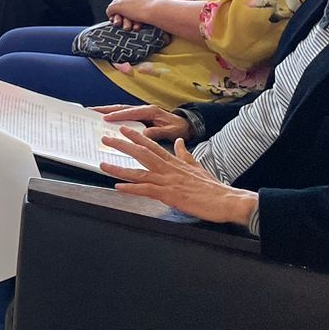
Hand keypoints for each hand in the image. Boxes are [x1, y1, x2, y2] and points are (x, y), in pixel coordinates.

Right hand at [92, 104, 191, 142]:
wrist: (187, 124)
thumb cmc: (179, 128)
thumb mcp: (170, 131)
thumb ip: (157, 132)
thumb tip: (143, 134)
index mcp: (150, 111)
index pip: (130, 113)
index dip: (117, 116)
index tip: (105, 119)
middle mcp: (143, 109)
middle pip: (122, 108)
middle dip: (106, 109)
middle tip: (91, 111)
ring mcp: (141, 111)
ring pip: (121, 110)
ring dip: (107, 110)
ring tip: (93, 113)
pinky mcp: (140, 116)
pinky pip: (124, 114)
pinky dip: (114, 114)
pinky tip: (105, 118)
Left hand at [101, 128, 256, 224]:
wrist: (225, 200)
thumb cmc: (211, 186)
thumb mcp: (196, 166)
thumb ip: (185, 153)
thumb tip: (180, 141)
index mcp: (174, 161)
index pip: (152, 145)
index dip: (136, 136)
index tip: (124, 128)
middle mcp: (168, 168)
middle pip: (141, 153)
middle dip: (122, 145)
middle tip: (106, 139)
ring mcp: (168, 181)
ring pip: (139, 172)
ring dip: (119, 168)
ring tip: (103, 164)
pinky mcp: (169, 195)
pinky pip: (146, 190)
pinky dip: (131, 188)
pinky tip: (118, 187)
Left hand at [104, 0, 166, 25]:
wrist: (155, 9)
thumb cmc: (161, 6)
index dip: (130, 7)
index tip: (132, 14)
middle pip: (121, 2)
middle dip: (122, 12)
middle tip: (125, 20)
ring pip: (115, 7)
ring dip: (117, 15)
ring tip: (119, 23)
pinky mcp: (117, 6)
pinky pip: (110, 10)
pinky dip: (111, 15)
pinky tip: (114, 21)